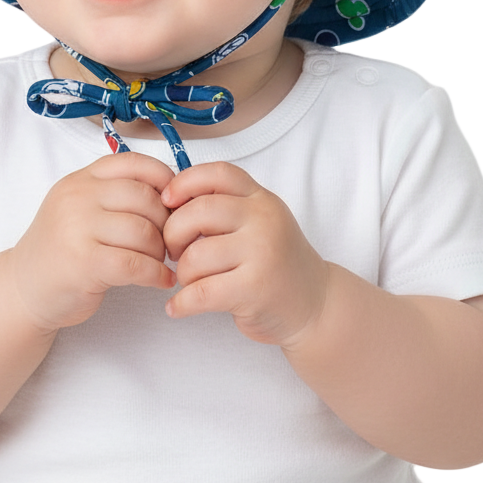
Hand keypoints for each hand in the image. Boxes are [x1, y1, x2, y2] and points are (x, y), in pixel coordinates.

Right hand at [10, 152, 175, 332]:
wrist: (23, 288)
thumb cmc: (63, 249)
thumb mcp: (81, 207)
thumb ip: (115, 194)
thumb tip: (173, 192)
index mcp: (81, 179)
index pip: (133, 163)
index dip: (164, 179)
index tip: (175, 202)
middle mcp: (77, 197)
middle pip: (145, 198)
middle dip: (166, 222)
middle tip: (170, 240)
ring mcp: (78, 229)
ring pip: (143, 232)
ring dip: (161, 251)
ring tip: (160, 261)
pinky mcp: (84, 263)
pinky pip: (136, 263)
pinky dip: (157, 274)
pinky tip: (162, 280)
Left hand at [161, 161, 329, 345]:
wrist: (317, 304)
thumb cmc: (275, 262)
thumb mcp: (260, 221)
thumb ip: (226, 207)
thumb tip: (169, 202)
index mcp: (261, 199)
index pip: (217, 174)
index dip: (184, 183)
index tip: (166, 200)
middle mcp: (264, 220)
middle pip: (198, 211)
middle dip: (173, 233)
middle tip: (174, 251)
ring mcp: (262, 253)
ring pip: (196, 255)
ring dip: (182, 273)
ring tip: (190, 281)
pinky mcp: (255, 289)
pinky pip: (201, 293)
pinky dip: (181, 303)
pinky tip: (177, 307)